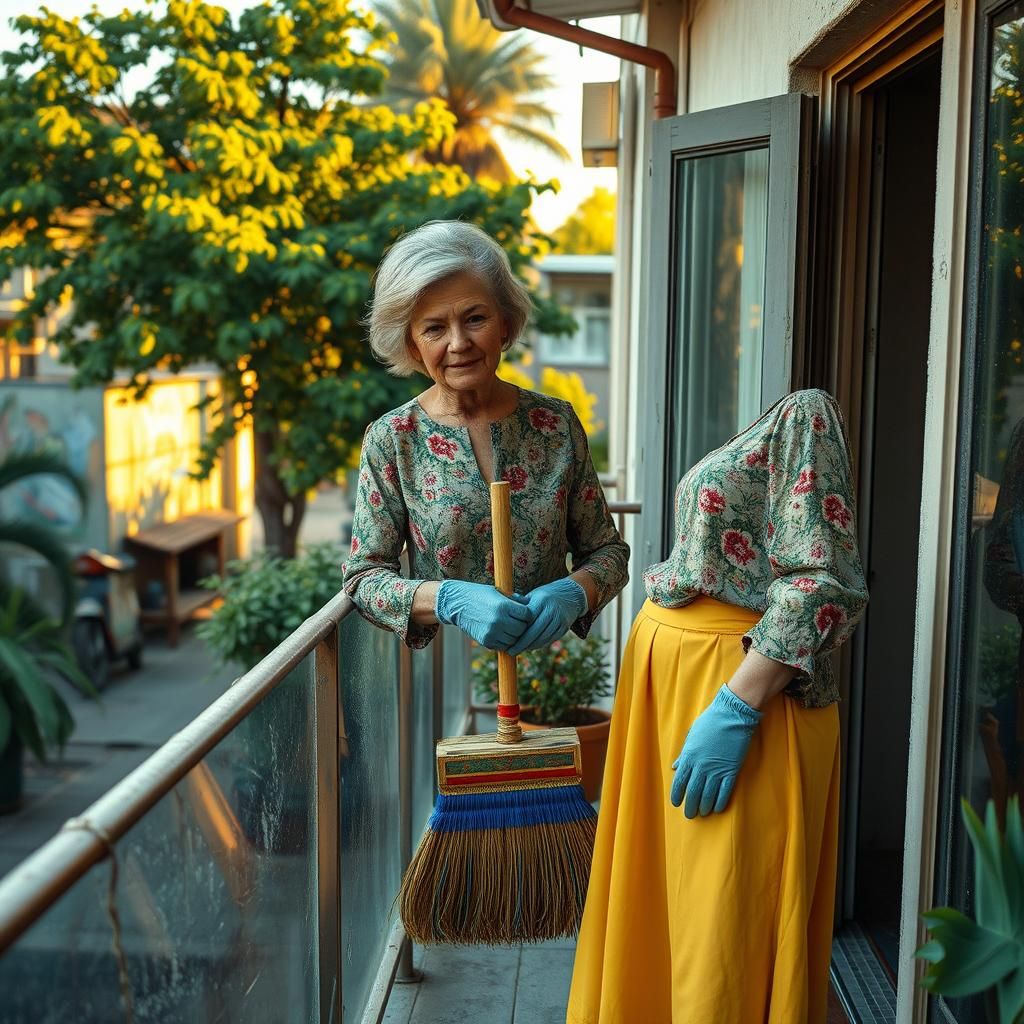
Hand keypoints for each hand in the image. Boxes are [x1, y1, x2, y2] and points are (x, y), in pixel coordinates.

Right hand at [435, 580, 533, 650]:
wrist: (457, 603)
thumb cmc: (480, 594)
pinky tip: (501, 633)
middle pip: (522, 629)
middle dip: (522, 626)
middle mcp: (499, 620)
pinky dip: (504, 641)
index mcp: (504, 606)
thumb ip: (515, 600)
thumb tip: (531, 606)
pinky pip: (503, 646)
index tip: (524, 613)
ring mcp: (492, 632)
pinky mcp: (486, 641)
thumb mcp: (499, 592)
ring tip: (509, 628)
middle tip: (518, 622)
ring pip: (514, 639)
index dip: (528, 615)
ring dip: (514, 635)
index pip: (528, 615)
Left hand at [506, 577, 588, 655]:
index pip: (527, 621)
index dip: (517, 633)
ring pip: (543, 638)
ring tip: (519, 650)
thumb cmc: (546, 596)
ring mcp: (560, 620)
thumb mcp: (534, 595)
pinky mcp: (565, 627)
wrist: (571, 594)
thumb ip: (520, 604)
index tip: (508, 640)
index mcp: (541, 601)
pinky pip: (550, 640)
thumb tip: (504, 610)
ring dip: (530, 647)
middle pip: (534, 632)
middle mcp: (552, 610)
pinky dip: (540, 645)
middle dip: (522, 644)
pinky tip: (531, 647)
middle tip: (511, 651)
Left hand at [670, 685, 761, 818]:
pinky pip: (724, 791)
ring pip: (708, 795)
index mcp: (689, 756)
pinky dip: (720, 801)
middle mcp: (701, 766)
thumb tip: (675, 767)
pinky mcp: (731, 770)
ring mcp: (717, 770)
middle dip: (691, 805)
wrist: (732, 716)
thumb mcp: (691, 736)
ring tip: (703, 813)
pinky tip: (717, 808)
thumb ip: (684, 754)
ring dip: (705, 806)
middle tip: (690, 814)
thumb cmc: (710, 722)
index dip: (677, 794)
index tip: (677, 803)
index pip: (679, 781)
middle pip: (693, 792)